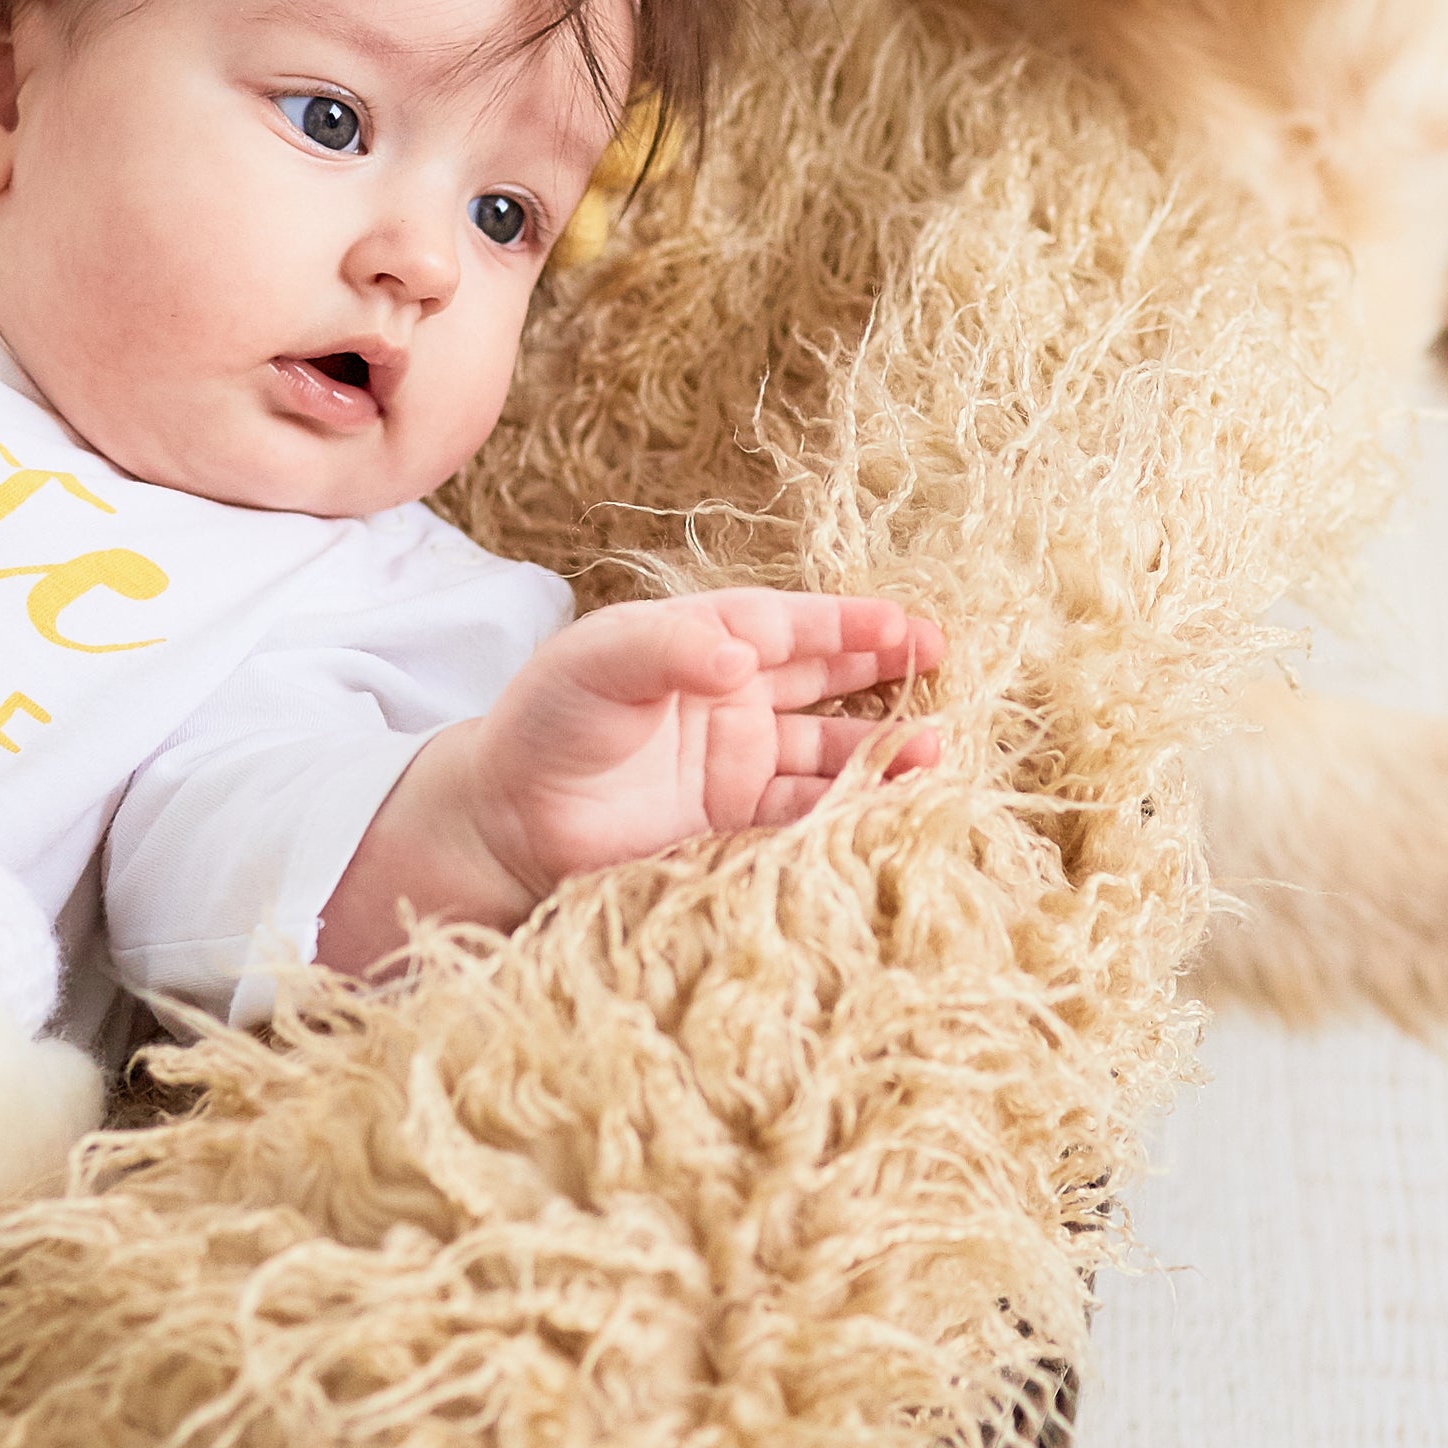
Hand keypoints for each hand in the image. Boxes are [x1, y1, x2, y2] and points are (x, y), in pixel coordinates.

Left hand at [465, 591, 947, 897]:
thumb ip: (670, 650)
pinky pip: (803, 812)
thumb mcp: (597, 662)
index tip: (905, 625)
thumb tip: (746, 655)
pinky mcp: (732, 824)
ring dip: (879, 748)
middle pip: (823, 677)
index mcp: (701, 644)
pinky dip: (847, 809)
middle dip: (884, 669)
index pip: (789, 625)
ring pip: (825, 749)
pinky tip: (889, 806)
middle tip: (942, 663)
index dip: (849, 623)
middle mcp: (729, 698)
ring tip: (933, 751)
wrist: (505, 820)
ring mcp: (735, 762)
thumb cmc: (546, 721)